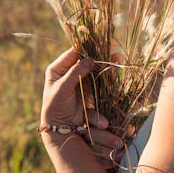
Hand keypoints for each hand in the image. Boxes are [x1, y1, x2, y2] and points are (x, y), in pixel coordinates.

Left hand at [40, 48, 123, 167]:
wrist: (61, 128)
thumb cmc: (55, 107)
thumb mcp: (62, 89)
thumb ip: (75, 73)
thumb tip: (90, 59)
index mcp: (58, 69)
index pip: (73, 53)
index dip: (86, 48)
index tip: (99, 44)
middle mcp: (70, 73)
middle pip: (87, 60)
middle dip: (100, 55)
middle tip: (112, 51)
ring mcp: (81, 81)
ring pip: (95, 69)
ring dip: (106, 64)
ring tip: (117, 58)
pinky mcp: (90, 91)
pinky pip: (100, 81)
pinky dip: (108, 77)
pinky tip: (115, 72)